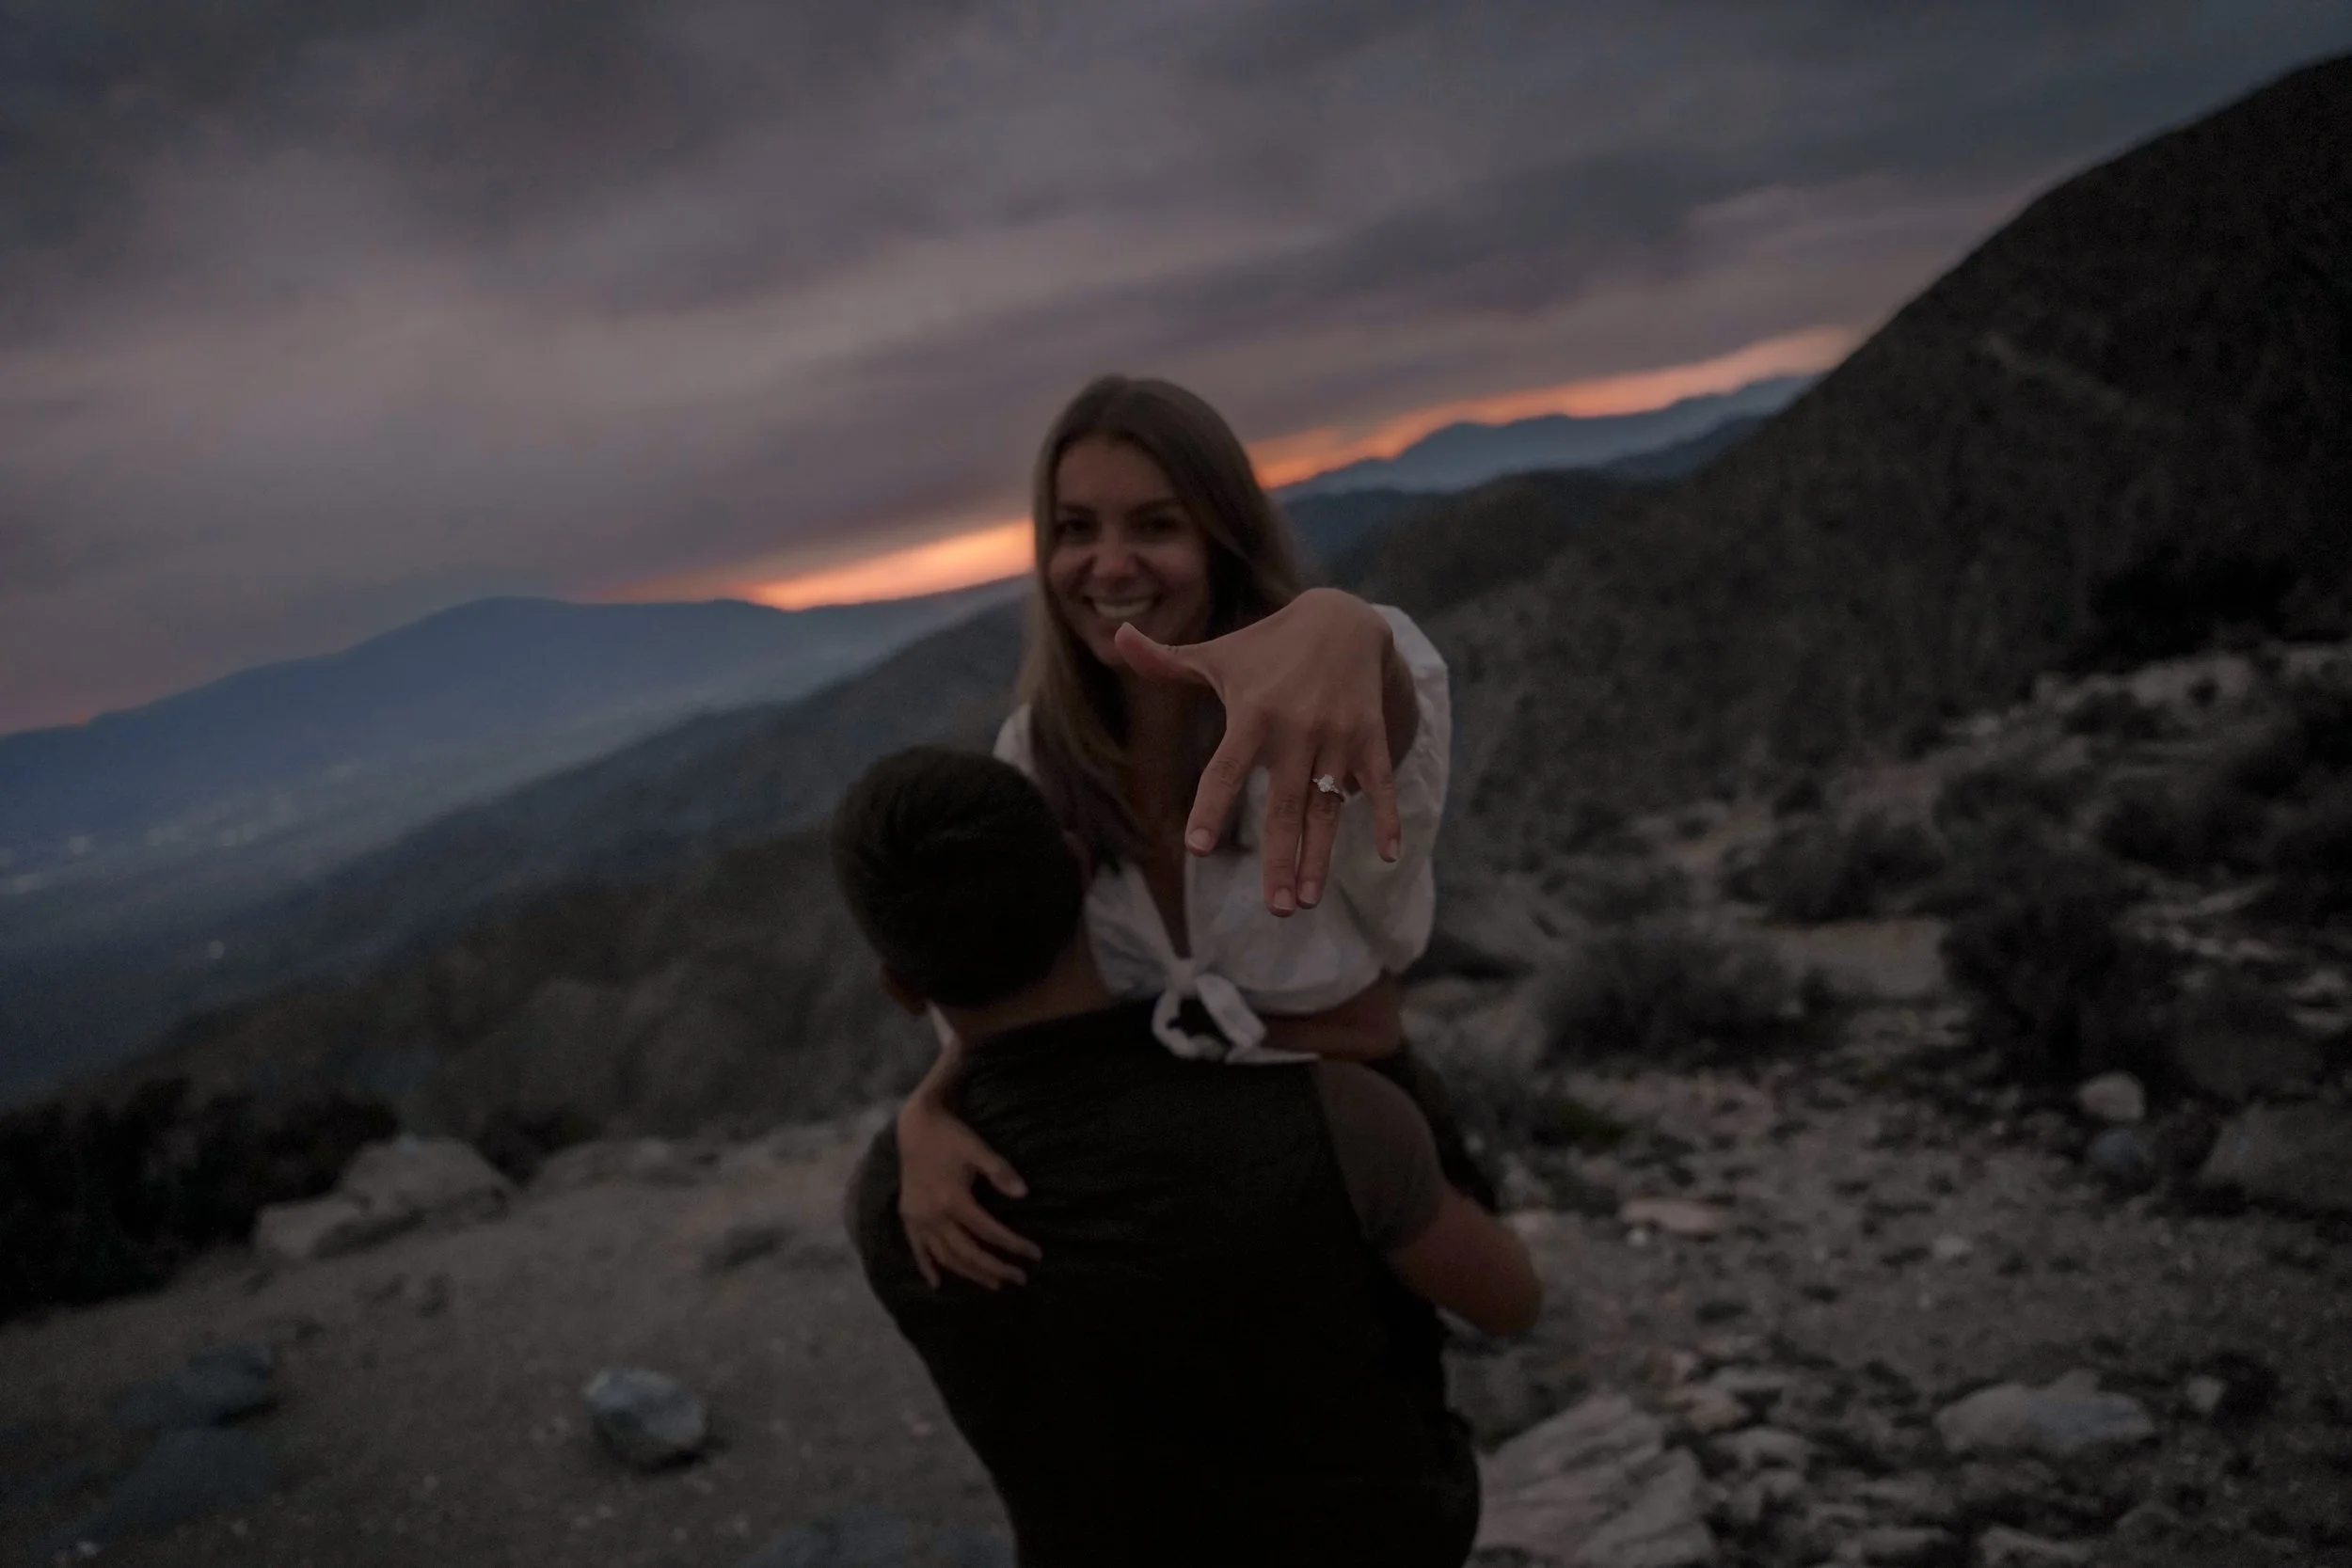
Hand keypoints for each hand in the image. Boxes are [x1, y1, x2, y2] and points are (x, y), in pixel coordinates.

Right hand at [896, 1097, 1040, 1289]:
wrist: (916, 1125)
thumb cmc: (951, 1136)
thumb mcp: (978, 1149)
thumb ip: (1000, 1171)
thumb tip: (1024, 1193)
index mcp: (953, 1199)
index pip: (989, 1231)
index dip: (1013, 1245)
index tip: (1035, 1254)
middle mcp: (933, 1215)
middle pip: (967, 1252)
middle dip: (995, 1268)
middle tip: (1019, 1278)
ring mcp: (918, 1219)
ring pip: (945, 1256)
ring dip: (969, 1273)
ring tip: (993, 1283)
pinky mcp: (908, 1217)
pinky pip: (917, 1249)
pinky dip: (927, 1267)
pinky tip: (937, 1284)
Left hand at [1115, 587, 1401, 916]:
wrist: (1343, 618)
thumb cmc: (1267, 645)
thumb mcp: (1218, 653)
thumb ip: (1165, 661)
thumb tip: (1119, 635)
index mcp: (1252, 714)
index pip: (1225, 768)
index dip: (1212, 807)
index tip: (1198, 849)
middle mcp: (1296, 729)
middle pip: (1284, 805)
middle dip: (1281, 859)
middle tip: (1277, 910)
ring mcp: (1336, 736)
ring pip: (1328, 807)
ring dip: (1320, 855)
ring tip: (1309, 900)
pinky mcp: (1370, 737)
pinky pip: (1379, 782)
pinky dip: (1386, 816)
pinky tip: (1389, 854)